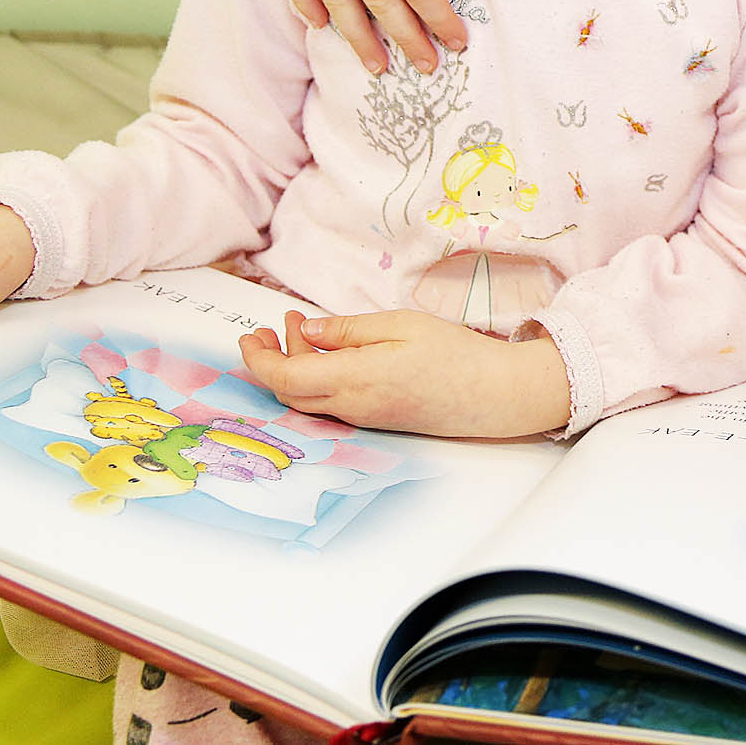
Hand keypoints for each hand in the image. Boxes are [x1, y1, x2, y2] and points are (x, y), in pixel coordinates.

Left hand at [239, 308, 570, 437]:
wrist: (496, 395)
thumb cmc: (456, 355)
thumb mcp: (400, 325)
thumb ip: (347, 331)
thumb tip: (306, 331)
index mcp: (356, 380)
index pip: (285, 379)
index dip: (258, 360)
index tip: (250, 336)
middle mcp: (354, 407)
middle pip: (291, 392)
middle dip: (272, 360)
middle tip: (273, 325)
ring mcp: (365, 418)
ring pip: (310, 399)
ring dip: (296, 367)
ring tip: (302, 330)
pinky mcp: (378, 420)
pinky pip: (332, 403)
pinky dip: (318, 378)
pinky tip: (329, 354)